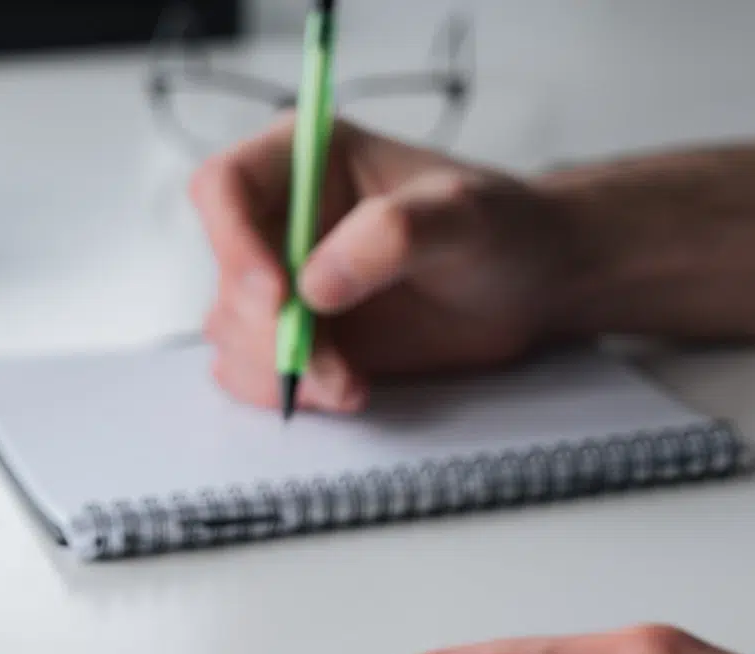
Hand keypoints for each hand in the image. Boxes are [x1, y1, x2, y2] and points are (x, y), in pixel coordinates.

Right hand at [188, 119, 572, 412]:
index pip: (223, 187)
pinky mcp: (299, 337)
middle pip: (224, 275)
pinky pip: (253, 372)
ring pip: (232, 332)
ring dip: (280, 368)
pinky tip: (346, 389)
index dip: (232, 243)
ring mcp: (285, 283)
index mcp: (305, 161)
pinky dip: (291, 391)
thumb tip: (315, 285)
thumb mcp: (464, 214)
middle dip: (266, 329)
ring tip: (350, 382)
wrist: (532, 286)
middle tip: (324, 359)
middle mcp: (282, 220)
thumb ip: (393, 234)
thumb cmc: (502, 228)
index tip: (278, 295)